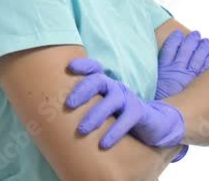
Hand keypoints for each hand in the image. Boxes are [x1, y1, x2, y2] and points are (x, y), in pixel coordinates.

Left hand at [67, 58, 185, 158]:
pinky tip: (103, 144)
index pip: (94, 68)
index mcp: (105, 85)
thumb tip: (54, 122)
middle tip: (68, 105)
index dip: (83, 65)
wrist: (154, 124)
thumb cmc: (120, 117)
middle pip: (99, 80)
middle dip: (82, 90)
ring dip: (95, 115)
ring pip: (111, 100)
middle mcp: (115, 88)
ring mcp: (128, 98)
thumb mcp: (103, 109)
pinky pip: (127, 119)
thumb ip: (85, 109)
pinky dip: (114, 132)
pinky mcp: (140, 112)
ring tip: (82, 130)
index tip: (69, 67)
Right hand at [155, 29, 208, 99]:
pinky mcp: (197, 85)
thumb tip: (156, 67)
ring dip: (202, 48)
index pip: (169, 49)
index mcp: (164, 69)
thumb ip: (157, 76)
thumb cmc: (157, 102)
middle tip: (196, 34)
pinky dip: (208, 61)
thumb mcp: (152, 86)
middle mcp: (177, 70)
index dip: (174, 40)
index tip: (178, 33)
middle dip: (191, 41)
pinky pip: (205, 69)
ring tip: (206, 41)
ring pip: (197, 57)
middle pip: (186, 50)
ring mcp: (188, 77)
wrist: (166, 117)